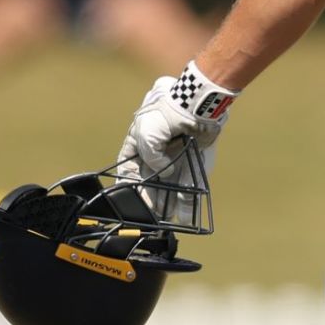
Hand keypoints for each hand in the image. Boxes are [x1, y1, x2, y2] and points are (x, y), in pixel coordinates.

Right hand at [117, 62, 238, 219]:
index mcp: (139, 143)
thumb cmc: (165, 113)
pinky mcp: (194, 162)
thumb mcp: (144, 132)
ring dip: (166, 203)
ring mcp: (177, 158)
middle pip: (150, 182)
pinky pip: (189, 185)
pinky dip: (186, 200)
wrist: (196, 105)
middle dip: (149, 199)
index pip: (130, 169)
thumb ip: (148, 155)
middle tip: (149, 216)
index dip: (128, 185)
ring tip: (163, 220)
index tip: (128, 201)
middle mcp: (158, 153)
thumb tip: (163, 171)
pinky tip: (182, 215)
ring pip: (169, 187)